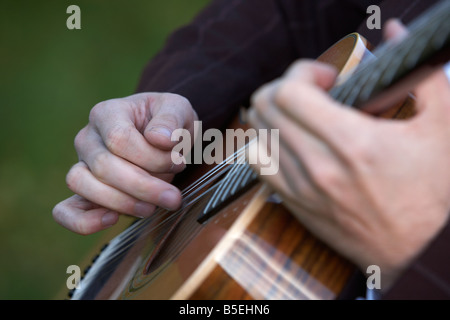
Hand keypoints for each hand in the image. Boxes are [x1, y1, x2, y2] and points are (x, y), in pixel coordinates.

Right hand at [53, 92, 197, 234]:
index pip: (119, 139)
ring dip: (122, 202)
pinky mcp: (85, 191)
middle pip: (103, 166)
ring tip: (151, 208)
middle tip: (173, 198)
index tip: (179, 163)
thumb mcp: (177, 109)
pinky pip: (67, 210)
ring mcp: (82, 165)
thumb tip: (159, 139)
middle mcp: (88, 138)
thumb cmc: (168, 123)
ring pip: (83, 185)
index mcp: (107, 113)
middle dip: (143, 187)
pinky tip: (112, 220)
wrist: (163, 137)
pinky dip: (83, 221)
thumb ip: (171, 119)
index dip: (152, 157)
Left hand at [248, 27, 449, 289]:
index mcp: (352, 142)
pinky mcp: (294, 204)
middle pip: (264, 108)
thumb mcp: (442, 128)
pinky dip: (265, 144)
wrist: (417, 253)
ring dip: (270, 115)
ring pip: (255, 135)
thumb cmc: (432, 193)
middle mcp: (318, 166)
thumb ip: (419, 75)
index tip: (326, 77)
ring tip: (295, 114)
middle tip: (310, 91)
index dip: (301, 72)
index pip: (289, 91)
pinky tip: (287, 142)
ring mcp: (301, 188)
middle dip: (283, 87)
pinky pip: (258, 165)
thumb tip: (392, 32)